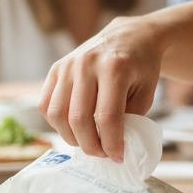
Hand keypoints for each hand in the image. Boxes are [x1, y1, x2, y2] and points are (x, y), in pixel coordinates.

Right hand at [38, 16, 165, 160]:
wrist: (130, 37)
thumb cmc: (142, 67)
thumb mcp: (146, 92)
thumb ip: (131, 118)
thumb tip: (111, 146)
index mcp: (115, 68)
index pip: (107, 117)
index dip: (111, 143)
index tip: (118, 156)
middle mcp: (87, 63)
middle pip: (79, 119)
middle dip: (90, 146)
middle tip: (102, 154)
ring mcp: (68, 64)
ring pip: (57, 114)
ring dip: (71, 137)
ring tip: (88, 142)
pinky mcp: (56, 68)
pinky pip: (46, 104)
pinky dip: (56, 123)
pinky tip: (73, 127)